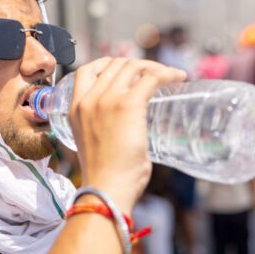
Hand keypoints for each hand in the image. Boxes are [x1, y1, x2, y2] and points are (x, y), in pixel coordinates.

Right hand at [69, 57, 186, 213]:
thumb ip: (104, 125)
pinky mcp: (127, 106)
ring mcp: (107, 100)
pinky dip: (167, 73)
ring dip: (153, 67)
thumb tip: (129, 122)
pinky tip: (178, 77)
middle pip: (114, 64)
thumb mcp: (94, 141)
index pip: (87, 70)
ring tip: (168, 75)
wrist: (106, 190)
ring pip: (132, 67)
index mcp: (76, 107)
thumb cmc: (105, 173)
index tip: (125, 69)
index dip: (107, 63)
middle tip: (153, 75)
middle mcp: (89, 99)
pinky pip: (151, 78)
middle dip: (137, 65)